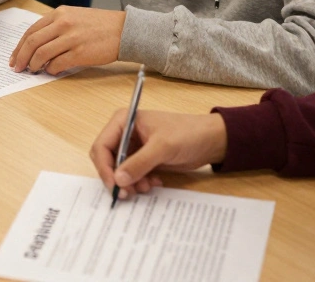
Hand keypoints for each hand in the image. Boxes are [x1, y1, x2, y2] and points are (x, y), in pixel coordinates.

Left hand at [8, 7, 125, 74]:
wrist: (124, 30)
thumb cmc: (100, 25)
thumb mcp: (74, 16)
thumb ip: (55, 26)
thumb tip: (37, 45)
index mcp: (59, 14)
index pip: (31, 31)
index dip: (19, 46)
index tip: (14, 57)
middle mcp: (63, 24)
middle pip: (32, 42)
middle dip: (21, 57)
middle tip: (17, 67)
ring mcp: (72, 38)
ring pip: (42, 54)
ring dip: (34, 65)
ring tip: (32, 70)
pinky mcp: (80, 53)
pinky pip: (58, 64)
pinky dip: (50, 69)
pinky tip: (50, 71)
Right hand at [90, 110, 227, 201]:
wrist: (211, 140)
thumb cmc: (188, 134)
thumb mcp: (163, 147)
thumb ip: (139, 163)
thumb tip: (118, 180)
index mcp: (123, 121)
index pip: (102, 146)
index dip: (104, 167)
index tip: (114, 185)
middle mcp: (124, 133)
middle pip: (107, 160)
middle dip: (117, 177)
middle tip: (128, 192)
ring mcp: (134, 147)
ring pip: (120, 171)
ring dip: (130, 182)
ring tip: (147, 187)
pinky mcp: (144, 159)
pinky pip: (133, 175)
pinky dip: (140, 182)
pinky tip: (155, 183)